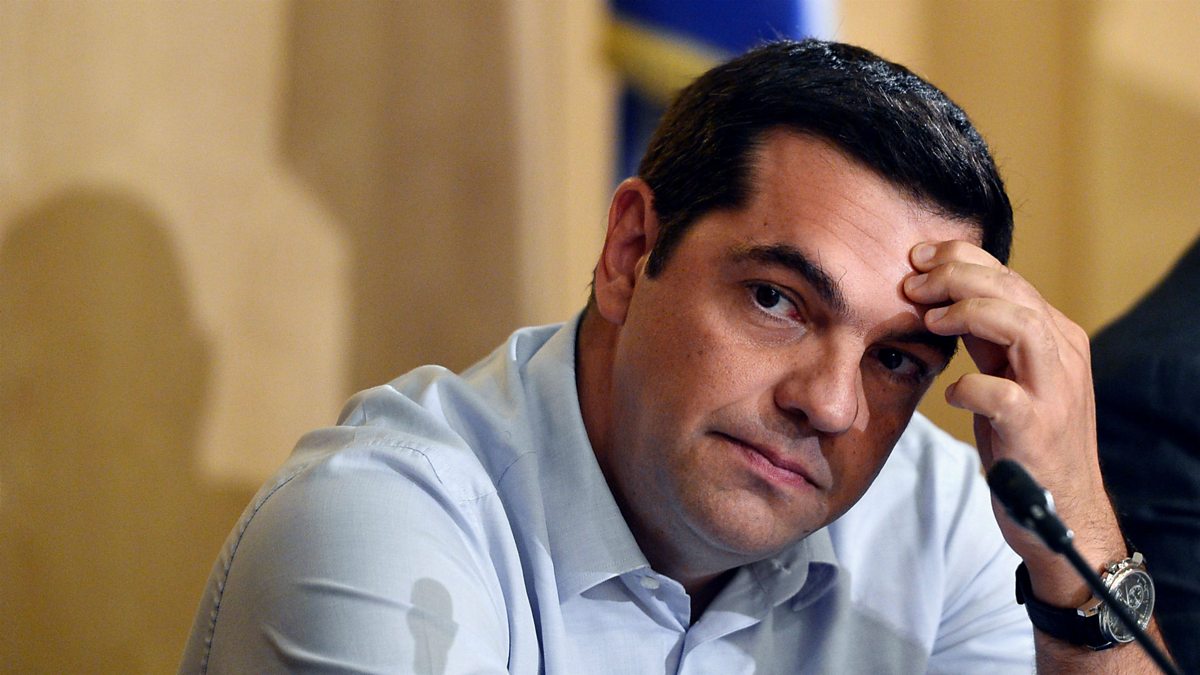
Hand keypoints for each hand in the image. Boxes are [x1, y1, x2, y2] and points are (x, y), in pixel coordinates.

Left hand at [904, 240, 1124, 605]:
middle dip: (957, 275)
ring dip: (969, 312)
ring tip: (929, 319)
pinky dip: (970, 386)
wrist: (1063, 513)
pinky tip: (952, 393)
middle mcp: (1063, 356)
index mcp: (1055, 336)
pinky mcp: (1038, 431)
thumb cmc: (1026, 441)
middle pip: (1013, 289)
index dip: (961, 258)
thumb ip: (986, 339)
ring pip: (1020, 325)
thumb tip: (942, 295)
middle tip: (911, 282)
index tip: (916, 258)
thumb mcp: (1007, 377)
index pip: (1009, 276)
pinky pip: (1003, 395)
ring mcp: (1055, 393)